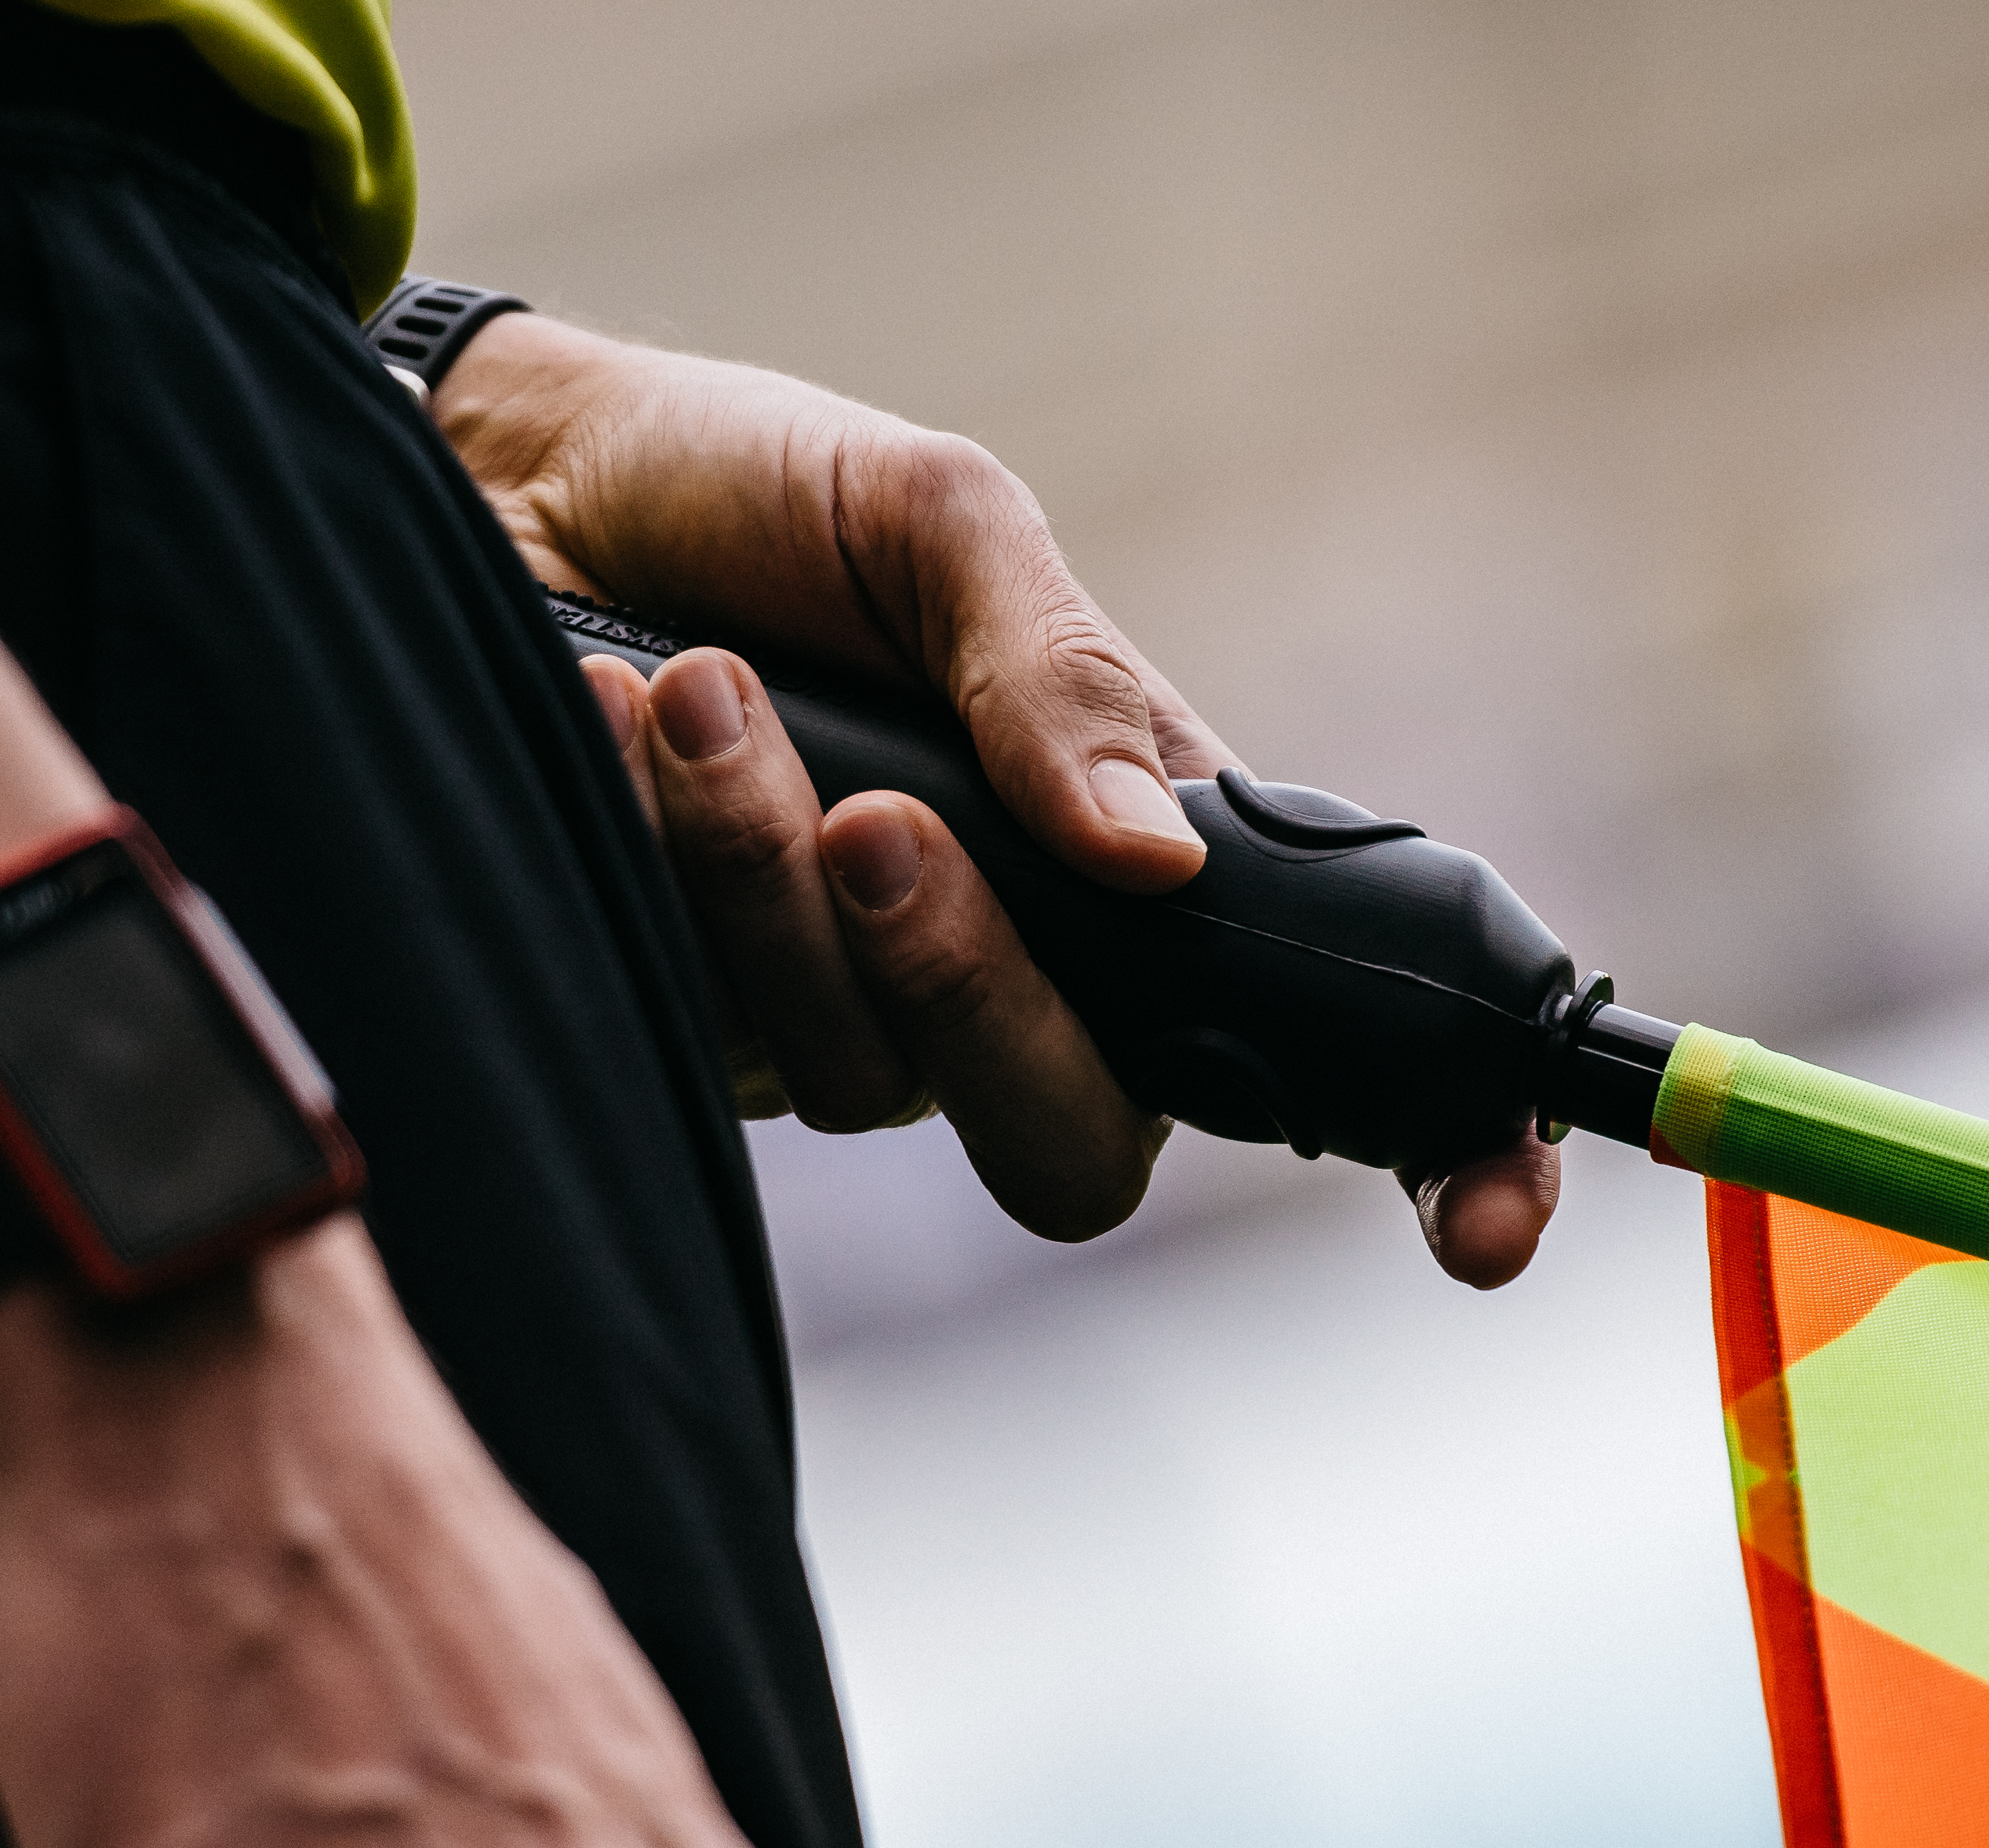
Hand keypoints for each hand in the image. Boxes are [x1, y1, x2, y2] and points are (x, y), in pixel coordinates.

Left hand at [431, 317, 1559, 1286]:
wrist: (500, 478)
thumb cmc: (754, 491)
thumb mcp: (938, 520)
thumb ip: (1056, 678)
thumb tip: (1157, 865)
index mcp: (1144, 866)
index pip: (1321, 1045)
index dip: (1433, 1148)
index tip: (1488, 1228)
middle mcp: (1024, 976)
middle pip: (1081, 1144)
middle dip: (986, 1001)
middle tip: (881, 825)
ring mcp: (855, 1024)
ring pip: (878, 1085)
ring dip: (777, 888)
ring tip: (698, 693)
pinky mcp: (696, 1037)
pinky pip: (720, 1043)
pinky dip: (676, 870)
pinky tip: (622, 719)